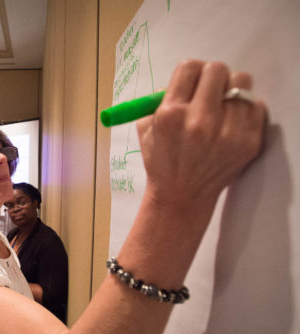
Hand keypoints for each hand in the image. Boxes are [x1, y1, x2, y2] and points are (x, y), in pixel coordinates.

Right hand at [136, 60, 265, 208]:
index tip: (192, 82)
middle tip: (209, 91)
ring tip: (223, 106)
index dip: (191, 72)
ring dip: (232, 90)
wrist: (182, 197)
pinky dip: (246, 109)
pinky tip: (233, 122)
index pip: (189, 67)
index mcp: (171, 115)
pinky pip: (257, 106)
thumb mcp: (146, 129)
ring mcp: (227, 133)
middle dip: (212, 77)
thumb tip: (183, 79)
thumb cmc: (162, 161)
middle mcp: (200, 121)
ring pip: (242, 83)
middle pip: (218, 70)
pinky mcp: (248, 143)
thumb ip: (161, 99)